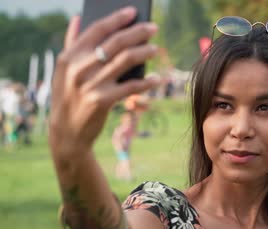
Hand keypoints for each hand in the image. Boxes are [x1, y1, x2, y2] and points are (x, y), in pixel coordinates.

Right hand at [48, 7, 158, 157]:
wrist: (67, 132)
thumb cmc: (69, 96)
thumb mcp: (64, 71)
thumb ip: (71, 43)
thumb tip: (78, 18)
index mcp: (69, 56)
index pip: (97, 29)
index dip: (116, 18)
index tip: (133, 11)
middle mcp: (79, 68)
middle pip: (116, 42)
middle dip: (138, 32)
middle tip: (153, 28)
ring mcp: (91, 84)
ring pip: (126, 60)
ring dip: (145, 52)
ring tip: (156, 49)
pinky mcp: (103, 101)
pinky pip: (131, 86)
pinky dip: (147, 82)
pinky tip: (157, 79)